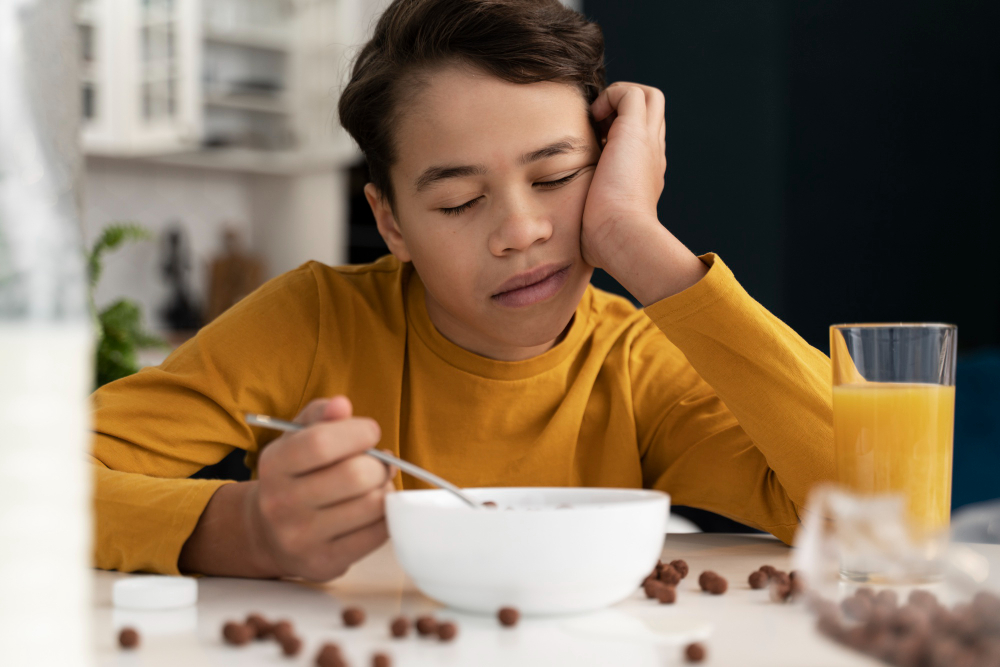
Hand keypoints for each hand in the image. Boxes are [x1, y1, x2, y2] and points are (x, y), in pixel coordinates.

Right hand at [250, 396, 392, 580]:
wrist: (268, 533)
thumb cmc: (294, 476)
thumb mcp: (296, 438)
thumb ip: (320, 415)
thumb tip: (342, 405)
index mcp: (274, 465)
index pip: (321, 443)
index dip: (357, 432)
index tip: (369, 432)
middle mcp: (281, 504)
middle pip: (355, 476)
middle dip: (378, 464)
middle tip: (376, 464)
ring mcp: (302, 538)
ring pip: (373, 505)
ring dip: (385, 490)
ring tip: (373, 486)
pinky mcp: (324, 563)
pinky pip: (378, 533)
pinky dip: (385, 516)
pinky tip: (372, 509)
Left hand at [581, 82, 667, 269]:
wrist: (621, 237)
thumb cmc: (605, 241)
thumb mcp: (598, 225)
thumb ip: (590, 219)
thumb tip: (572, 240)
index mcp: (645, 174)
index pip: (643, 141)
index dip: (619, 134)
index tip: (595, 150)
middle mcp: (652, 155)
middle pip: (653, 113)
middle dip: (622, 111)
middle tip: (596, 129)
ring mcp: (648, 142)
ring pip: (649, 97)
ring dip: (619, 99)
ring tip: (596, 121)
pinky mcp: (636, 132)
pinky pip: (632, 93)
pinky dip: (611, 95)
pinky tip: (593, 119)